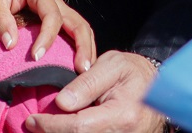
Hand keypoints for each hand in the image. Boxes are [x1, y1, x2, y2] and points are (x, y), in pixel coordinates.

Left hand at [0, 0, 96, 66]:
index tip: (36, 57)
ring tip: (85, 71)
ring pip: (81, 27)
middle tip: (81, 70)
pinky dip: (80, 48)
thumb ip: (1, 19)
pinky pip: (74, 31)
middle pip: (78, 22)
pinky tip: (78, 64)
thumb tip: (11, 44)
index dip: (47, 38)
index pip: (52, 16)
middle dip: (83, 47)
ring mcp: (59, 8)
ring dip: (86, 49)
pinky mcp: (58, 17)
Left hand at [26, 51, 163, 132]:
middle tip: (32, 125)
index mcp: (123, 115)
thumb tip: (61, 103)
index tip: (32, 120)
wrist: (159, 88)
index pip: (79, 127)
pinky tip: (61, 129)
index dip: (52, 126)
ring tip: (44, 127)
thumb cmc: (134, 72)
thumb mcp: (112, 65)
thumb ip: (86, 83)